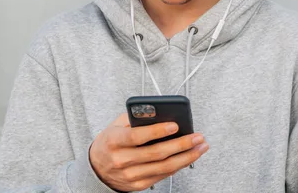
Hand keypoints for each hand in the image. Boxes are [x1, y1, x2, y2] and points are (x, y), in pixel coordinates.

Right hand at [89, 113, 208, 191]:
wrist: (97, 168)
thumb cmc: (110, 142)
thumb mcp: (117, 124)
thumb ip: (136, 117)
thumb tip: (160, 112)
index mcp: (114, 141)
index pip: (137, 136)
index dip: (157, 131)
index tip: (175, 125)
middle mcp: (121, 160)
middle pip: (156, 153)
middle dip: (181, 144)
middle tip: (197, 136)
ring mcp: (130, 175)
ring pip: (163, 167)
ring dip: (186, 157)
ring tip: (200, 147)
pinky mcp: (138, 185)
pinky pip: (162, 176)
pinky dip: (178, 166)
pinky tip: (189, 157)